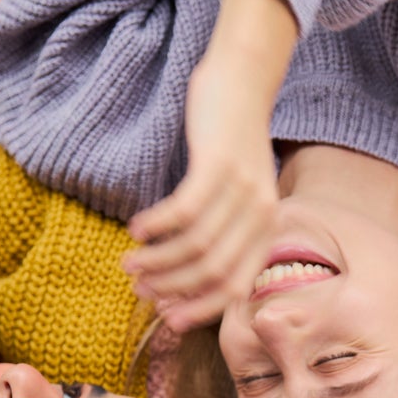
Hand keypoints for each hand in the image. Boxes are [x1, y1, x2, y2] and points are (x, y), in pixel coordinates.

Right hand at [122, 0, 298, 331]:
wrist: (243, 80)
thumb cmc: (231, 143)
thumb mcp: (238, 195)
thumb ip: (225, 233)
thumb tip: (185, 279)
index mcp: (269, 230)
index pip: (234, 288)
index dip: (196, 307)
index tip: (164, 316)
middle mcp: (263, 214)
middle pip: (212, 272)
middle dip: (171, 287)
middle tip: (137, 288)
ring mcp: (244, 190)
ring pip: (196, 245)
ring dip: (157, 259)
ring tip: (129, 261)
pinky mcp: (220, 165)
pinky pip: (184, 210)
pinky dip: (157, 224)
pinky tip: (135, 228)